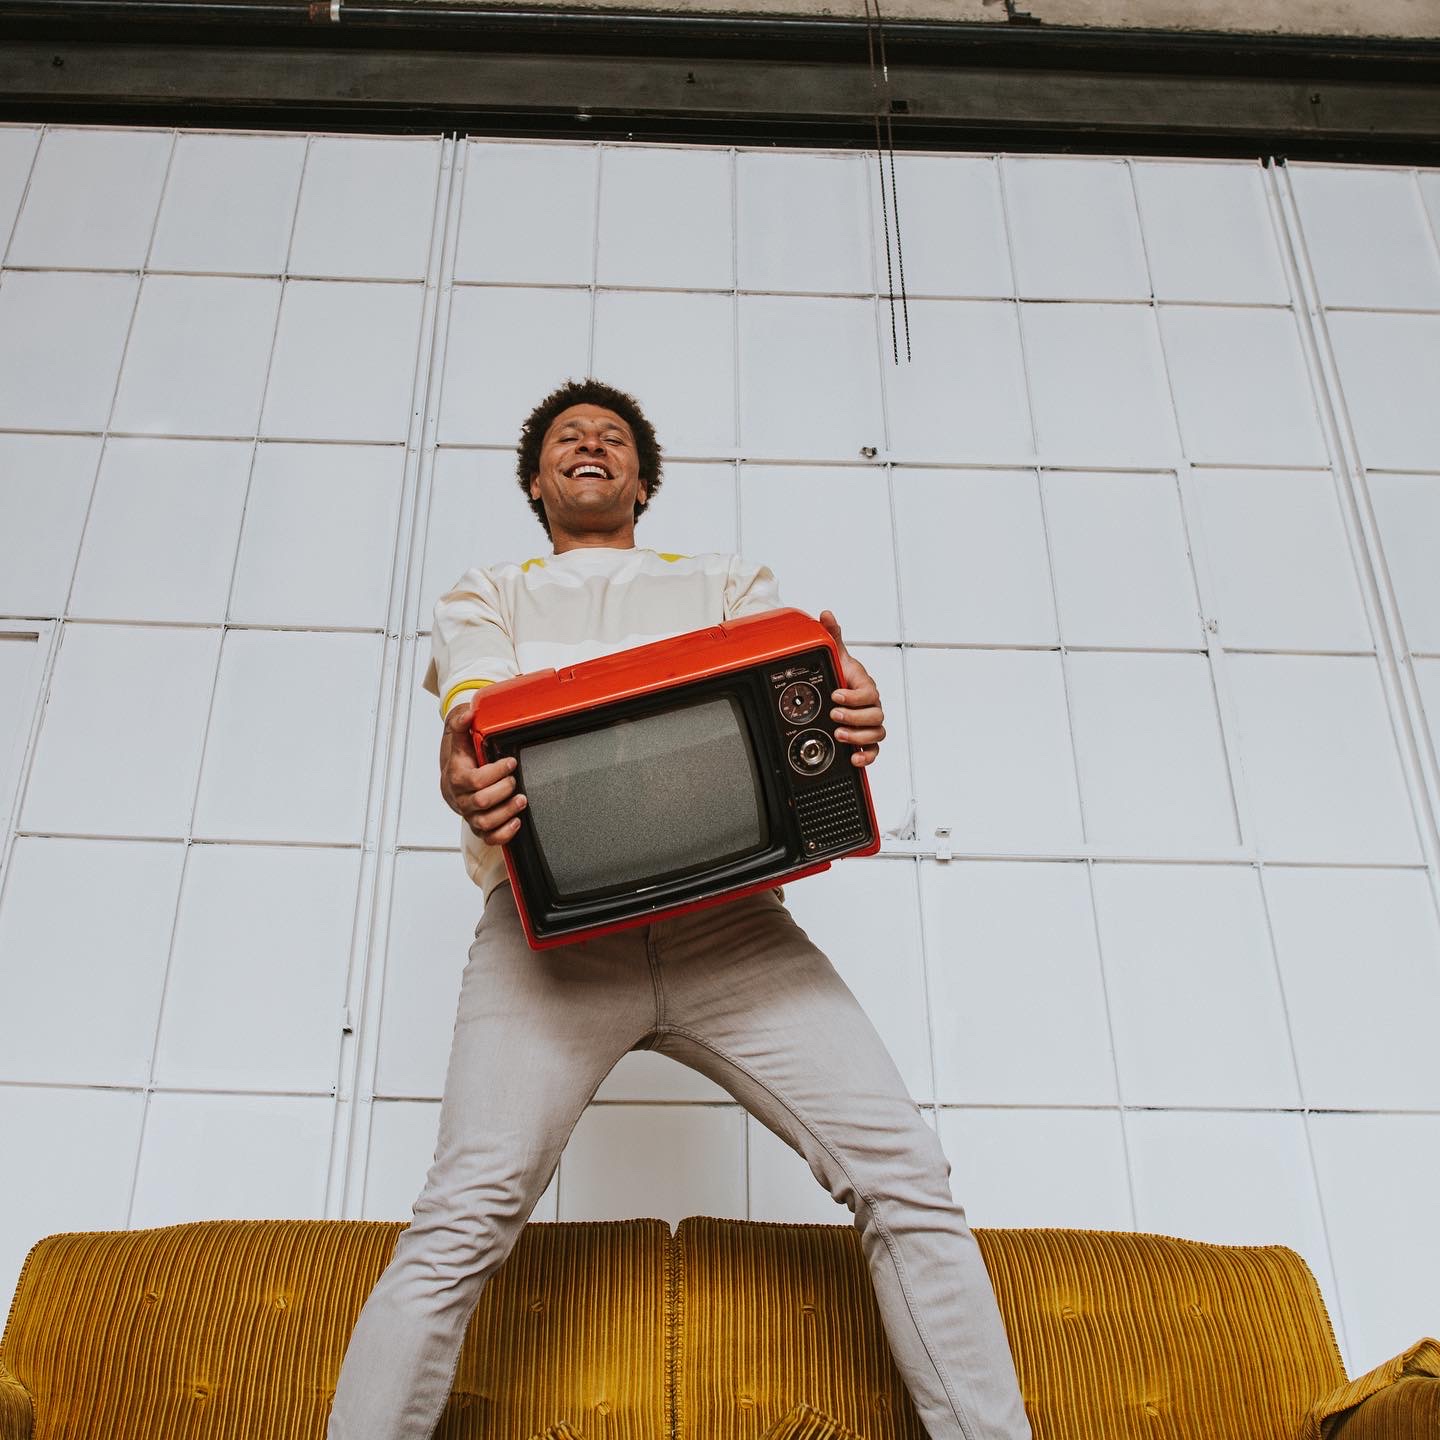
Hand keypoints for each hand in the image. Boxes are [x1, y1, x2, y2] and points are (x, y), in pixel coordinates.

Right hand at [439, 700, 526, 844]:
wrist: (452, 780)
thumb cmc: (459, 760)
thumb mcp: (458, 738)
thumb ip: (460, 723)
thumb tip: (468, 713)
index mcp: (456, 778)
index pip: (475, 780)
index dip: (496, 772)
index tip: (510, 762)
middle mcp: (461, 799)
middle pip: (482, 802)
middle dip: (503, 790)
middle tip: (514, 780)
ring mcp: (470, 815)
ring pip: (485, 822)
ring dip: (507, 812)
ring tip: (522, 800)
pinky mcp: (479, 827)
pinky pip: (489, 838)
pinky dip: (504, 833)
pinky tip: (517, 821)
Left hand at [819, 610, 884, 767]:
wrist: (840, 693)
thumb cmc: (842, 676)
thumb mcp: (836, 655)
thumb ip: (833, 635)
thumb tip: (826, 615)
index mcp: (865, 686)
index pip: (869, 693)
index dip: (854, 697)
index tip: (836, 695)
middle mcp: (871, 706)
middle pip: (875, 716)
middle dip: (854, 717)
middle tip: (835, 716)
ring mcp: (869, 724)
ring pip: (876, 734)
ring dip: (858, 737)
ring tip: (839, 735)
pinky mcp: (865, 740)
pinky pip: (873, 751)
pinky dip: (866, 756)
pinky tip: (853, 758)